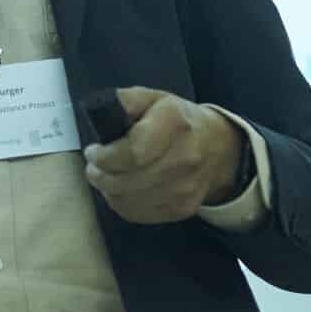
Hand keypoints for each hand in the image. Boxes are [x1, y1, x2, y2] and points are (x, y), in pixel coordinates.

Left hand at [82, 87, 243, 224]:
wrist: (217, 148)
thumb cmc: (176, 120)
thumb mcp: (152, 98)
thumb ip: (124, 101)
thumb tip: (100, 113)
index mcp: (175, 123)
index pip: (134, 151)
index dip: (106, 156)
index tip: (93, 152)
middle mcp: (185, 158)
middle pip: (129, 180)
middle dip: (100, 175)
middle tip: (93, 167)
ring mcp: (185, 188)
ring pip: (129, 200)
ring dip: (108, 190)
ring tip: (104, 176)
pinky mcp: (182, 209)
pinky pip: (138, 213)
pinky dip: (121, 203)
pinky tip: (120, 189)